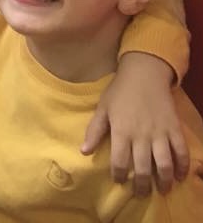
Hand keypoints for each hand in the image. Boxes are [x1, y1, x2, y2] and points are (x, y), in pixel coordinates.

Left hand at [84, 51, 186, 194]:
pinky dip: (183, 166)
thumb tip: (84, 151)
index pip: (119, 160)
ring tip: (161, 190)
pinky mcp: (174, 129)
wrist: (144, 74)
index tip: (119, 181)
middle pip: (142, 168)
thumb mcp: (102, 109)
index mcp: (121, 130)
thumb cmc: (120, 92)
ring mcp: (160, 133)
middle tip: (140, 194)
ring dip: (163, 181)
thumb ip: (94, 131)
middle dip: (141, 185)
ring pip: (164, 164)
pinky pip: (181, 152)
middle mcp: (141, 135)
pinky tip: (180, 176)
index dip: (119, 174)